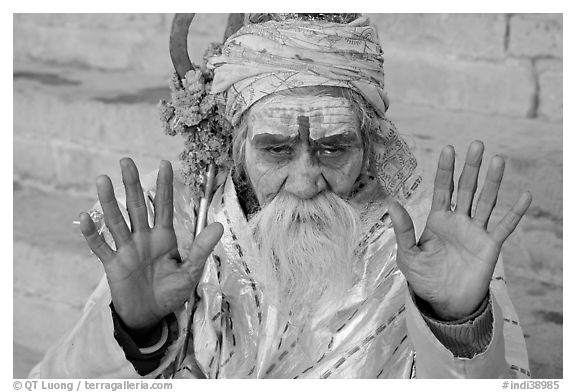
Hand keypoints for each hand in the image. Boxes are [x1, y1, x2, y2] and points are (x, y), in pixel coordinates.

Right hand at [79, 158, 222, 329]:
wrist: (151, 316)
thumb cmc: (171, 293)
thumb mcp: (191, 271)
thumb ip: (201, 248)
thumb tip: (219, 225)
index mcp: (164, 237)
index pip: (163, 206)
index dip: (164, 186)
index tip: (165, 163)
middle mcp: (143, 238)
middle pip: (136, 206)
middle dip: (132, 184)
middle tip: (126, 161)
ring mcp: (127, 249)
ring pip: (116, 221)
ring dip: (108, 202)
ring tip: (102, 180)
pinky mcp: (113, 264)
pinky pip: (100, 247)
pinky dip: (92, 233)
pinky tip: (85, 216)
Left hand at [389, 141, 531, 319]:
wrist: (445, 302)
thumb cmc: (424, 278)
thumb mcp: (408, 254)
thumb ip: (403, 230)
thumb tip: (392, 204)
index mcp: (438, 220)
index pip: (442, 189)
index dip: (445, 170)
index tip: (449, 149)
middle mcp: (458, 221)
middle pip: (466, 188)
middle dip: (471, 167)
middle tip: (476, 144)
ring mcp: (476, 231)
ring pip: (486, 201)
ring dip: (493, 181)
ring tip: (498, 160)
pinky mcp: (490, 246)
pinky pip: (505, 226)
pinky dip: (515, 212)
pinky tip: (525, 196)